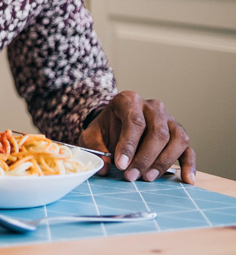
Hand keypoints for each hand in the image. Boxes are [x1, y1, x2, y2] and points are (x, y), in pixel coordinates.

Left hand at [80, 91, 195, 183]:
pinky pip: (188, 149)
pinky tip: (187, 180)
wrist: (115, 122)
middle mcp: (153, 107)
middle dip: (145, 158)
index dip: (129, 145)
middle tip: (131, 176)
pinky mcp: (178, 134)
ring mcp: (169, 119)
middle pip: (158, 132)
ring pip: (177, 140)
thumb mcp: (93, 134)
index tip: (121, 164)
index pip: (135, 122)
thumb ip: (96, 149)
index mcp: (129, 100)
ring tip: (148, 178)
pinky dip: (189, 165)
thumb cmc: (106, 128)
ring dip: (163, 162)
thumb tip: (104, 169)